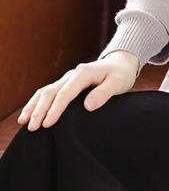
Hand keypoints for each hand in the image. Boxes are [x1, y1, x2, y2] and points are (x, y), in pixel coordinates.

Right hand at [16, 50, 139, 130]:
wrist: (120, 63)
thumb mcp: (118, 82)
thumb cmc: (120, 74)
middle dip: (40, 109)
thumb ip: (104, 93)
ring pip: (46, 91)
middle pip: (51, 92)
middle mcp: (72, 74)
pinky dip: (37, 102)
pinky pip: (48, 92)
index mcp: (84, 73)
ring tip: (24, 122)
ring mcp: (68, 78)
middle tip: (33, 127)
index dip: (56, 108)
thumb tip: (87, 106)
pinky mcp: (66, 84)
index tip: (48, 123)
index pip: (66, 92)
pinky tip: (29, 113)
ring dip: (34, 106)